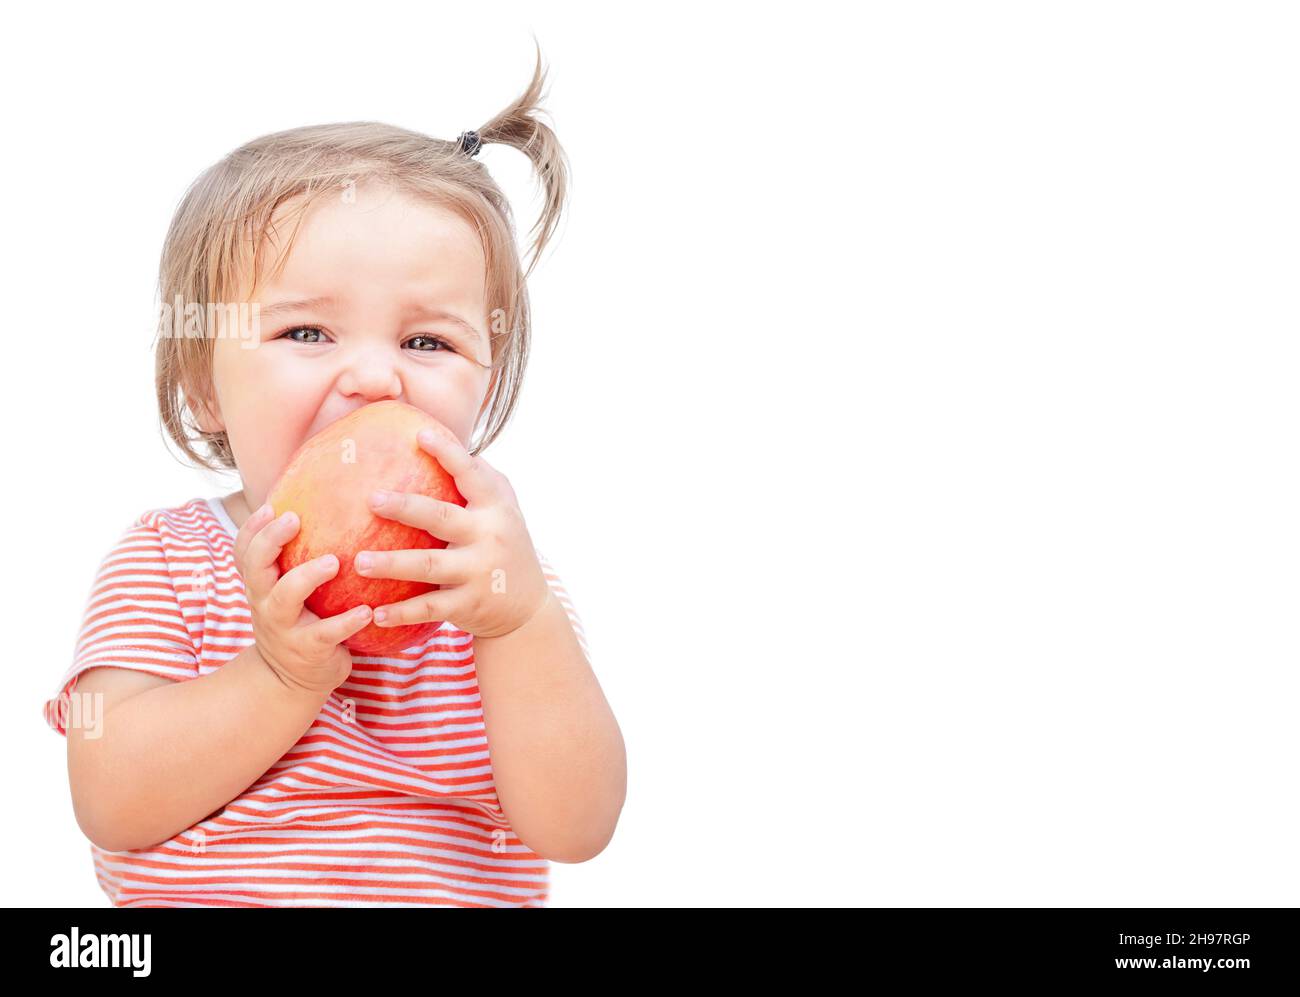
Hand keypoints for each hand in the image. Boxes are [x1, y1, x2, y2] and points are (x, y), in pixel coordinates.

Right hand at [233, 503, 372, 695]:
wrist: (290, 681)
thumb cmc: (299, 621)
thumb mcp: (287, 592)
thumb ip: (298, 559)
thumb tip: (333, 508)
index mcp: (261, 585)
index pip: (244, 551)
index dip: (252, 528)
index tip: (272, 505)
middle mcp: (265, 602)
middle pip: (255, 567)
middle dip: (270, 540)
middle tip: (294, 519)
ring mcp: (283, 627)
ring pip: (286, 596)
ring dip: (308, 576)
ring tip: (335, 561)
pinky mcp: (308, 650)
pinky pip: (325, 633)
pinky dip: (346, 621)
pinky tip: (367, 611)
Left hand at [357, 428, 551, 639]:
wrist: (529, 609)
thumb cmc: (504, 545)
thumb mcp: (504, 509)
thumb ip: (478, 478)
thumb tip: (437, 435)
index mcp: (494, 507)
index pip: (471, 474)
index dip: (448, 453)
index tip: (420, 435)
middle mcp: (489, 536)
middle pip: (442, 518)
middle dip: (406, 508)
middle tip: (372, 500)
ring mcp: (479, 572)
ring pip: (430, 566)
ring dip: (393, 564)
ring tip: (360, 562)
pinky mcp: (469, 605)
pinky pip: (430, 607)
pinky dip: (403, 612)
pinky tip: (375, 614)